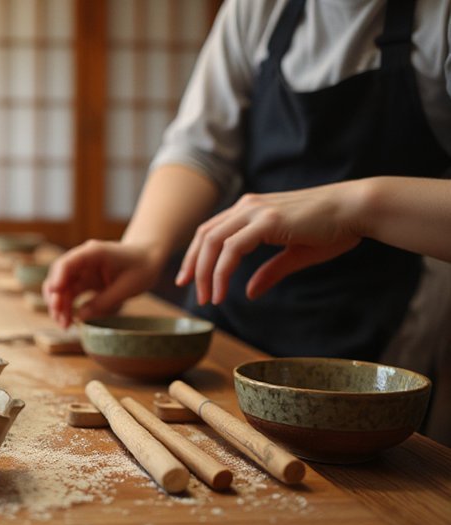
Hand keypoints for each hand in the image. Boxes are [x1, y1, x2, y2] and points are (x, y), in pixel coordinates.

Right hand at [42, 240, 161, 328]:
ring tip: (64, 325)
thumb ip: (104, 302)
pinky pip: (69, 293)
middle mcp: (82, 260)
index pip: (68, 263)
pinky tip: (69, 321)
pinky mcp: (84, 281)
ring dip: (59, 306)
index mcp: (94, 253)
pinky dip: (67, 307)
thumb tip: (80, 317)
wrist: (147, 259)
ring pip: (61, 287)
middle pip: (59, 276)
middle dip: (55, 298)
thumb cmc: (141, 268)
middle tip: (60, 318)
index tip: (54, 294)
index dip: (58, 278)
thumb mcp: (127, 288)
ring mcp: (82, 271)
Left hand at [175, 186, 360, 304]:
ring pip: (214, 242)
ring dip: (205, 273)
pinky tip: (222, 292)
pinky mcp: (268, 220)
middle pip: (205, 236)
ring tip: (207, 299)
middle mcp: (248, 206)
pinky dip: (222, 271)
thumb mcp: (294, 255)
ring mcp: (256, 211)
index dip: (196, 255)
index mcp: (251, 210)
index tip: (188, 279)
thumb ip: (269, 272)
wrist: (357, 209)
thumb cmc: (331, 229)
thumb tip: (250, 292)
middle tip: (190, 292)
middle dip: (193, 266)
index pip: (211, 231)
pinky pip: (232, 248)